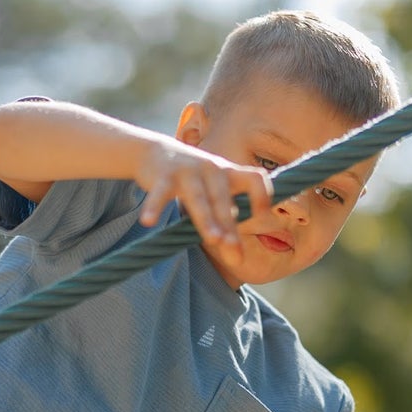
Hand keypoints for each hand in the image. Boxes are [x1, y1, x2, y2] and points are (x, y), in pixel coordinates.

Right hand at [136, 137, 271, 257]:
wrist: (155, 152)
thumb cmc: (192, 180)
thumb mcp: (213, 190)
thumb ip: (225, 219)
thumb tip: (239, 259)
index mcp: (228, 173)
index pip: (254, 178)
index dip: (262, 195)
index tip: (264, 216)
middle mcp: (212, 170)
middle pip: (223, 201)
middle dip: (230, 227)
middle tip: (235, 255)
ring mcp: (188, 172)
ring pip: (198, 199)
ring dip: (207, 220)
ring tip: (212, 240)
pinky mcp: (163, 176)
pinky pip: (160, 194)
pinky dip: (154, 207)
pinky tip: (148, 222)